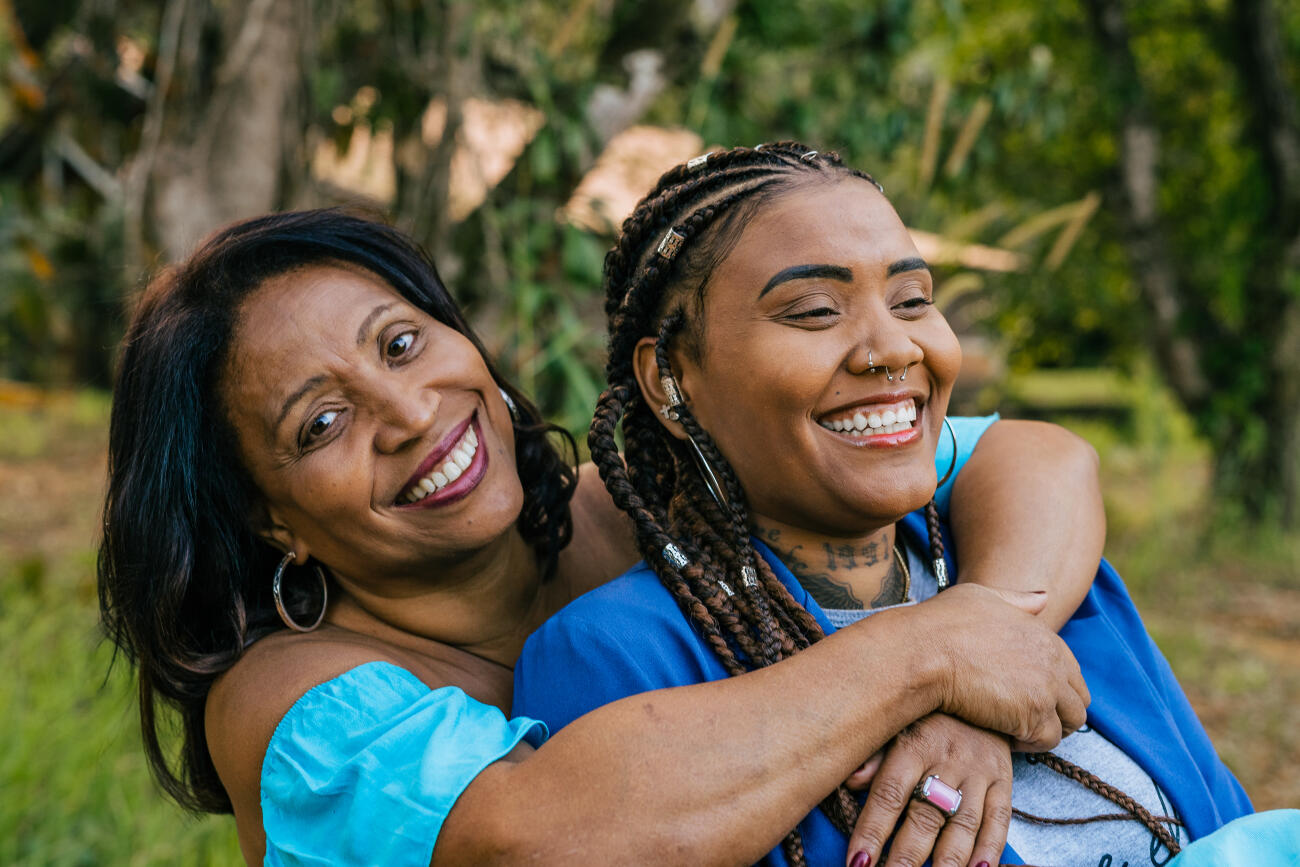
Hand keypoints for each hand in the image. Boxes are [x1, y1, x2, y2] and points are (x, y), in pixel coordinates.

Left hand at [844, 714, 1011, 866]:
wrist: (977, 688)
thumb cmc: (922, 715)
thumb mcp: (894, 724)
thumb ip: (874, 755)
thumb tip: (850, 782)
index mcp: (913, 743)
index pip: (889, 795)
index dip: (872, 832)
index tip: (857, 863)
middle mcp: (947, 758)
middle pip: (925, 816)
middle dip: (906, 858)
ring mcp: (978, 771)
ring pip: (963, 825)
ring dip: (947, 863)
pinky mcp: (1003, 780)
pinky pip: (999, 821)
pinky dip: (990, 851)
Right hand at [901, 583, 1089, 750]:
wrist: (923, 652)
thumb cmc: (942, 623)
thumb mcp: (982, 597)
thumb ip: (1017, 601)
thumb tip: (1044, 599)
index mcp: (1044, 635)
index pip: (1071, 671)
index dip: (1053, 687)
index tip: (1028, 696)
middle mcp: (1053, 662)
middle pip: (1078, 699)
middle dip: (1058, 712)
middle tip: (1027, 719)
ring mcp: (1046, 690)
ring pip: (1070, 723)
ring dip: (1047, 729)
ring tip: (1017, 731)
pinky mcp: (1033, 716)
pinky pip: (1048, 741)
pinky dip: (1030, 744)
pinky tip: (1006, 737)